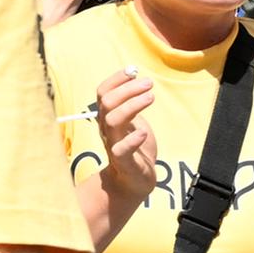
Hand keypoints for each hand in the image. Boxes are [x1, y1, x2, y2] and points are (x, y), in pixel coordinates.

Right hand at [94, 70, 159, 218]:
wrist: (134, 181)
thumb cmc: (134, 148)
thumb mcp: (132, 122)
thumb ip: (131, 104)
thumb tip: (138, 79)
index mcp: (107, 118)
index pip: (102, 93)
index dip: (116, 79)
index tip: (133, 71)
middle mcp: (107, 130)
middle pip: (107, 103)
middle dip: (127, 89)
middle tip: (148, 83)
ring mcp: (113, 145)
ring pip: (113, 121)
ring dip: (132, 106)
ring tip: (150, 97)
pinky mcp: (124, 162)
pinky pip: (122, 149)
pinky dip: (133, 139)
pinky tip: (144, 132)